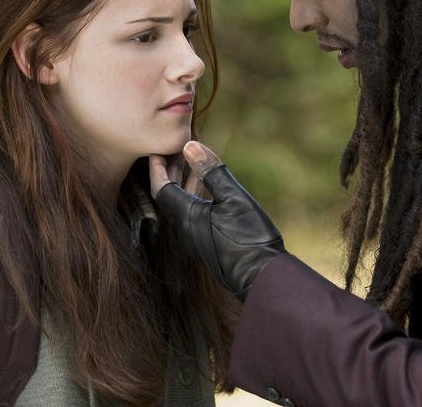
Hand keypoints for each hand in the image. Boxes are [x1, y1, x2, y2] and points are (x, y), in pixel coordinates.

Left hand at [149, 141, 284, 300]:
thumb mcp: (233, 196)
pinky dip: (193, 193)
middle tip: (174, 149)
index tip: (158, 148)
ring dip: (182, 181)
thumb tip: (190, 146)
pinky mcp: (205, 242)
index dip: (158, 166)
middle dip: (170, 170)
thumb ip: (210, 171)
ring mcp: (194, 238)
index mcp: (185, 216)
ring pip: (180, 203)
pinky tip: (206, 185)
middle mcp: (184, 229)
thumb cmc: (250, 236)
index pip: (161, 186)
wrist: (263, 276)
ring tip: (190, 161)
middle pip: (168, 194)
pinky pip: (190, 212)